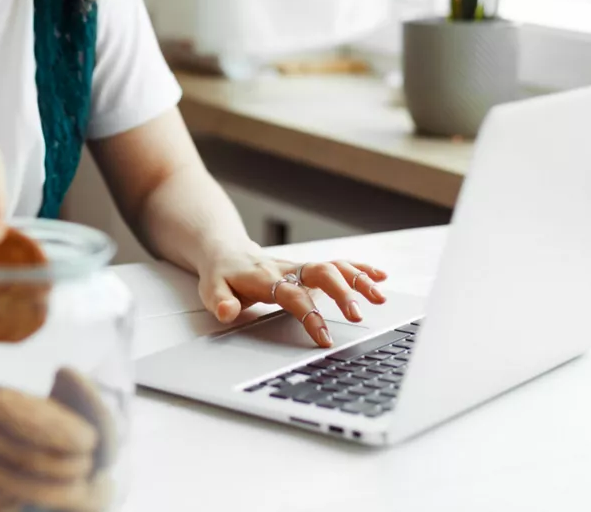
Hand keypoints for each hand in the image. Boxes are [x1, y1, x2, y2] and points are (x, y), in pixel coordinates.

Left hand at [196, 244, 387, 347]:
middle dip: (342, 292)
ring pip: (334, 267)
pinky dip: (359, 268)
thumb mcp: (211, 290)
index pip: (293, 296)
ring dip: (358, 279)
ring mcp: (300, 267)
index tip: (325, 338)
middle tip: (358, 315)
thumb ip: (220, 301)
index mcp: (266, 279)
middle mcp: (287, 269)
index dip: (310, 316)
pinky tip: (380, 276)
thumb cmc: (222, 275)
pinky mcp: (308, 268)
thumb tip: (227, 311)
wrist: (226, 251)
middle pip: (320, 273)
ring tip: (379, 296)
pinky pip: (337, 265)